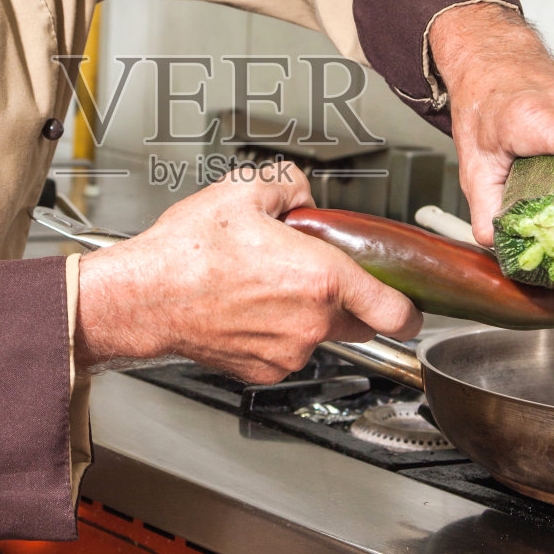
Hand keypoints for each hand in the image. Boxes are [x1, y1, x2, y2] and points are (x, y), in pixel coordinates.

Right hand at [74, 161, 420, 380]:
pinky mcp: (263, 369)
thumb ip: (290, 185)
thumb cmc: (185, 254)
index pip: (396, 310)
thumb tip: (302, 195)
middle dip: (353, 300)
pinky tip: (250, 306)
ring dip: (310, 315)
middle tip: (324, 275)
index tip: (412, 305)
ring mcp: (288, 351)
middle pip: (362, 322)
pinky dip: (279, 332)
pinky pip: (288, 350)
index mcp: (321, 278)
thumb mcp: (243, 191)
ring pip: (322, 336)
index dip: (410, 309)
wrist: (142, 297)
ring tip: (270, 285)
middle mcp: (311, 322)